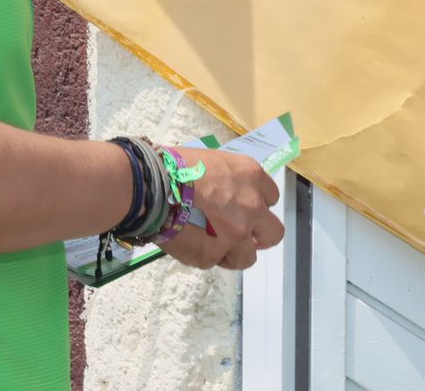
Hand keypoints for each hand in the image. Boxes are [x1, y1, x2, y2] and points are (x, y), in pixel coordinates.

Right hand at [158, 148, 283, 271]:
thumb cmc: (175, 165)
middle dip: (258, 236)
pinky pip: (214, 262)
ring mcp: (235, 234)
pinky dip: (204, 257)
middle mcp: (252, 206)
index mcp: (252, 176)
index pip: (271, 197)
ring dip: (233, 253)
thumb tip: (225, 195)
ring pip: (247, 257)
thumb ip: (229, 182)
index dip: (257, 205)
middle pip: (273, 232)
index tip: (243, 208)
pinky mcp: (213, 254)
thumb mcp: (213, 162)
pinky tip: (189, 244)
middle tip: (239, 235)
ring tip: (211, 245)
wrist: (152, 183)